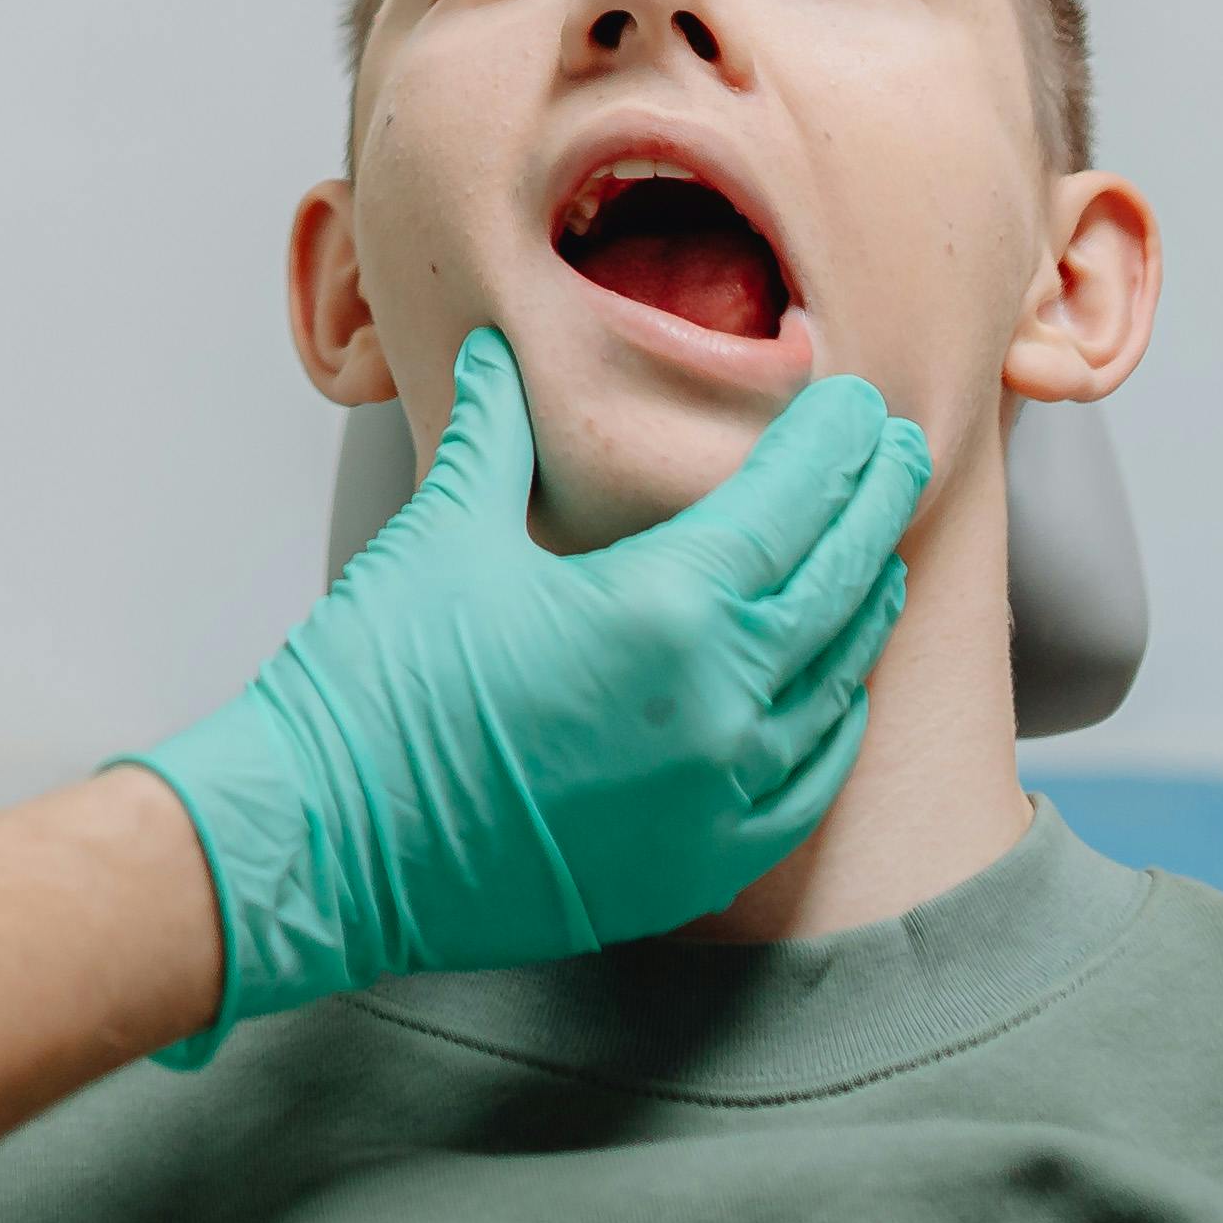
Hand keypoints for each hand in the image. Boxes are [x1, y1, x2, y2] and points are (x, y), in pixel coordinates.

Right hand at [120, 329, 927, 1050]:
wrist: (322, 847)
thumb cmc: (375, 690)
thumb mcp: (443, 534)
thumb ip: (495, 435)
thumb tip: (497, 357)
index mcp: (663, 607)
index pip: (792, 502)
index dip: (834, 443)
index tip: (861, 400)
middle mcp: (719, 705)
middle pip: (838, 583)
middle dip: (874, 508)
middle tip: (900, 454)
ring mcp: (717, 797)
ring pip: (834, 684)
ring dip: (862, 610)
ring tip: (877, 556)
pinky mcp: (696, 864)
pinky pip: (804, 784)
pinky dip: (829, 723)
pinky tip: (833, 692)